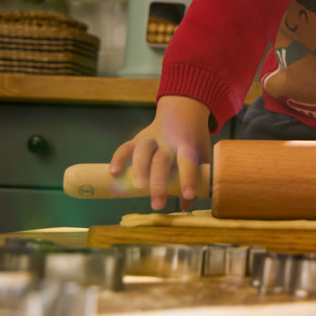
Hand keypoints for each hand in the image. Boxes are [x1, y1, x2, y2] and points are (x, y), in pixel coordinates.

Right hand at [109, 95, 211, 210]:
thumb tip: (187, 206)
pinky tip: (113, 173)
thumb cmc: (193, 139)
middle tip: (157, 204)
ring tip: (137, 188)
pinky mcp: (137, 139)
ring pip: (142, 152)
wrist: (183, 110)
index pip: (187, 161)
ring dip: (139, 170)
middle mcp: (168, 141)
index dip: (188, 178)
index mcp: (187, 144)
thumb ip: (196, 177)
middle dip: (158, 183)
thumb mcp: (201, 153)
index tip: (188, 195)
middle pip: (161, 160)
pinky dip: (118, 159)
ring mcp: (151, 139)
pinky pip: (125, 147)